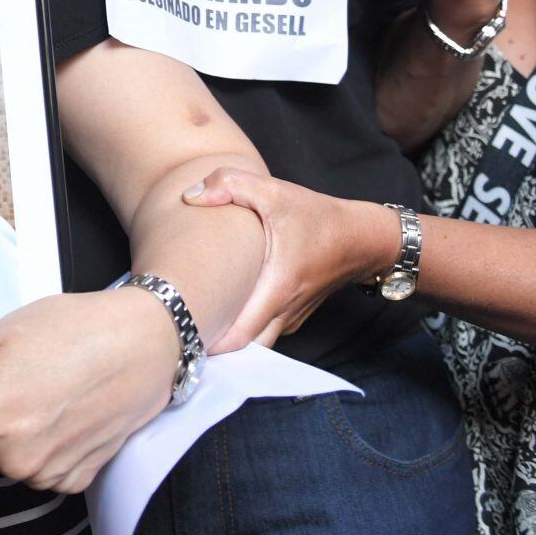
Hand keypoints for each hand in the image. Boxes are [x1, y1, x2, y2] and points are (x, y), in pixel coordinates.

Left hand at [0, 290, 178, 492]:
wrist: (142, 344)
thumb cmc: (73, 329)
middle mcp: (15, 456)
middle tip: (10, 380)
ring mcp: (46, 472)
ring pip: (1, 461)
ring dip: (9, 436)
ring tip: (41, 392)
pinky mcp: (73, 480)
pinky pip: (35, 470)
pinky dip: (40, 447)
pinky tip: (60, 412)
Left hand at [182, 167, 394, 350]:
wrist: (361, 239)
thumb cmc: (317, 216)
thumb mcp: (274, 191)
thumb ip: (229, 184)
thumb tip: (189, 195)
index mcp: (278, 288)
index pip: (238, 336)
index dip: (206, 340)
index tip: (178, 331)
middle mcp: (284, 312)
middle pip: (241, 350)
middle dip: (209, 346)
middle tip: (174, 331)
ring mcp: (289, 319)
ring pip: (251, 344)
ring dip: (224, 340)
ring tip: (189, 323)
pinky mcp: (291, 317)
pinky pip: (261, 333)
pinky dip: (240, 330)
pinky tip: (216, 312)